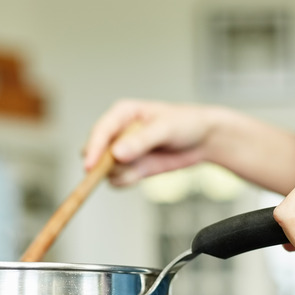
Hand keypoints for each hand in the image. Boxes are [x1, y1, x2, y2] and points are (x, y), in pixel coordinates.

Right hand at [84, 99, 227, 185]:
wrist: (204, 139)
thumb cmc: (186, 123)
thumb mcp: (165, 128)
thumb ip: (141, 141)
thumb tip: (117, 153)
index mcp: (122, 113)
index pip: (100, 131)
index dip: (93, 149)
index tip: (90, 166)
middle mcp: (117, 132)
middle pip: (95, 153)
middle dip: (106, 164)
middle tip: (126, 166)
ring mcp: (123, 152)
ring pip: (106, 170)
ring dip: (121, 173)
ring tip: (144, 165)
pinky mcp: (130, 167)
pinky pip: (118, 180)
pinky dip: (128, 181)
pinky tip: (144, 173)